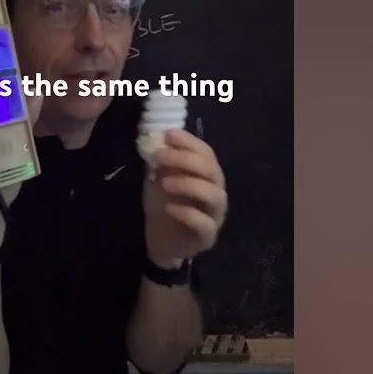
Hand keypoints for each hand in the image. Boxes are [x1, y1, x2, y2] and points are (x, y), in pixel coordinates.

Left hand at [142, 129, 227, 266]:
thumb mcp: (158, 178)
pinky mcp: (207, 236)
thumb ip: (161, 161)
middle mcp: (216, 192)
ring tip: (164, 183)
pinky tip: (170, 208)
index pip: (207, 153)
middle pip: (213, 171)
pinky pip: (205, 223)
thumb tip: (157, 136)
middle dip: (186, 160)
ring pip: (215, 196)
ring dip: (189, 184)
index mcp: (206, 176)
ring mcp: (215, 216)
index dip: (190, 142)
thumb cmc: (163, 205)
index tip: (168, 134)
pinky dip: (187, 213)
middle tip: (160, 156)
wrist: (159, 239)